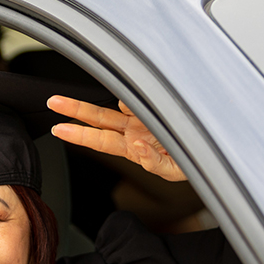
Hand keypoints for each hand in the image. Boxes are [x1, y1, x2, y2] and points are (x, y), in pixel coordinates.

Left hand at [47, 95, 185, 181]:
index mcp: (132, 147)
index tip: (58, 129)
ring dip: (106, 95)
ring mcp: (144, 115)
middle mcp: (134, 130)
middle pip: (99, 118)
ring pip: (118, 102)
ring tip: (104, 97)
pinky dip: (138, 94)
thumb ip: (152, 162)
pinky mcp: (157, 104)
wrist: (211, 151)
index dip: (78, 135)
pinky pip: (142, 95)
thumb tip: (137, 148)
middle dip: (75, 109)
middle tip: (53, 102)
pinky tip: (142, 93)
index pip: (99, 140)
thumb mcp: (172, 170)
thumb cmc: (191, 163)